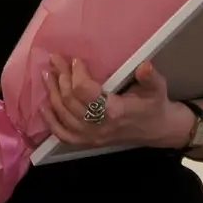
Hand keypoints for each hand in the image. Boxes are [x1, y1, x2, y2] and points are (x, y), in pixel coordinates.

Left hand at [39, 56, 183, 149]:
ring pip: (64, 115)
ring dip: (52, 93)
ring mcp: (92, 136)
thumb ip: (150, 77)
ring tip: (48, 74)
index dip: (77, 75)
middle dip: (61, 78)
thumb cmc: (155, 105)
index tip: (75, 60)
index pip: (86, 93)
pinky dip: (51, 121)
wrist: (158, 130)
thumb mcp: (157, 87)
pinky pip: (63, 135)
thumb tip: (144, 66)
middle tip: (55, 60)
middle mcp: (100, 126)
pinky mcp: (88, 142)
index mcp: (115, 111)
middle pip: (71, 101)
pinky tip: (44, 106)